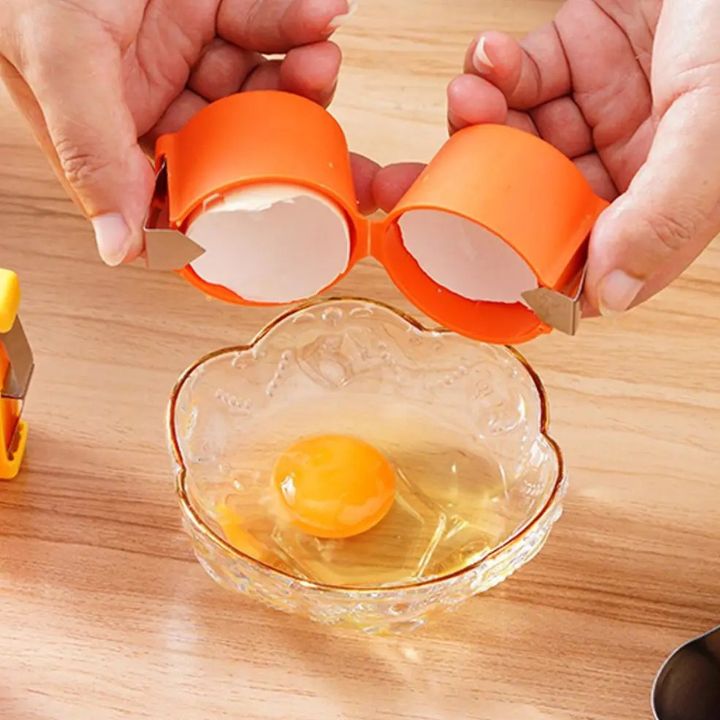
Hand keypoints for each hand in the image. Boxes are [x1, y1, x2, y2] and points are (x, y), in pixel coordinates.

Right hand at [0, 0, 377, 265]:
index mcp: (118, 135)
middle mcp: (159, 102)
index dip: (237, 209)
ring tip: (319, 64)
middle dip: (294, 149)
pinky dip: (296, 22)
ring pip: (262, 87)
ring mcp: (188, 55)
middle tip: (334, 156)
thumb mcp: (58, 59)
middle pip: (242, 145)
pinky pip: (264, 22)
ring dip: (302, 81)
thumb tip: (118, 249)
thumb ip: (90, 150)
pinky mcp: (210, 7)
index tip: (293, 219)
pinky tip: (320, 16)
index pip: (184, 191)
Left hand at [375, 0, 719, 315]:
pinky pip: (522, 77)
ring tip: (469, 101)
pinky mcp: (579, 55)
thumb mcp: (710, 131)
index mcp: (661, 199)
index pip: (586, 260)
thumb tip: (610, 296)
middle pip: (533, 201)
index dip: (524, 272)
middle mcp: (626, 160)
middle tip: (421, 194)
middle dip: (472, 196)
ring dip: (478, 125)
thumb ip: (663, 215)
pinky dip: (494, 71)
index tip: (468, 269)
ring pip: (517, 139)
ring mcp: (599, 109)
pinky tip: (491, 58)